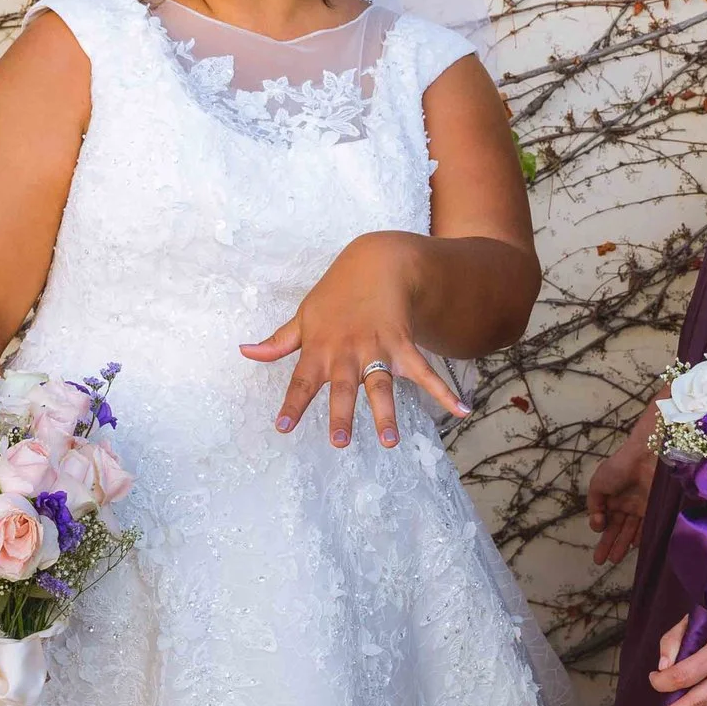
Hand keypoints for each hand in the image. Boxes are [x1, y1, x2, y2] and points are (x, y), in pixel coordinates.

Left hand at [240, 232, 466, 448]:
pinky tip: (460, 410)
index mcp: (320, 349)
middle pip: (343, 388)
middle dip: (342, 414)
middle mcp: (348, 352)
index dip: (292, 405)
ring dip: (385, 413)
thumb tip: (246, 352)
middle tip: (340, 443)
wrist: (377, 262)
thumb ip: (278, 342)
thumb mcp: (304, 317)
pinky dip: (442, 391)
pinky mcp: (404, 345)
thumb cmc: (335, 295)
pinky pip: (424, 372)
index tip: (283, 428)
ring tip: (389, 442)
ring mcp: (378, 349)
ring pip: (381, 385)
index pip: (301, 382)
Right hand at [589, 407, 659, 567]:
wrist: (646, 458)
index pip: (605, 517)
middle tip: (599, 561)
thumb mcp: (598, 484)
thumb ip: (593, 504)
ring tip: (613, 560)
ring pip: (629, 531)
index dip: (600, 526)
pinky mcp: (653, 510)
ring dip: (620, 545)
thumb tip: (596, 521)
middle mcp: (626, 504)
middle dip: (607, 544)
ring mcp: (640, 508)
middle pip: (616, 528)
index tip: (598, 527)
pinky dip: (639, 538)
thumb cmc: (619, 468)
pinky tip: (632, 547)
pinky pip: (645, 528)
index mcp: (611, 496)